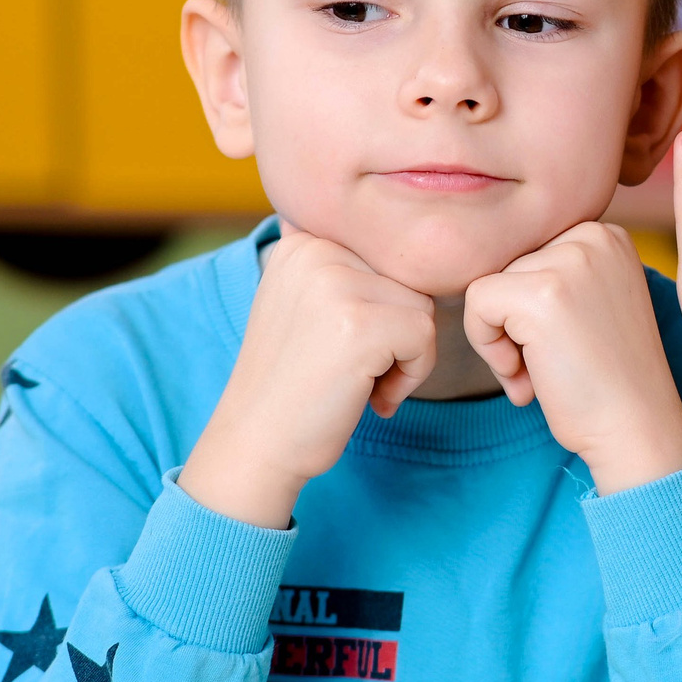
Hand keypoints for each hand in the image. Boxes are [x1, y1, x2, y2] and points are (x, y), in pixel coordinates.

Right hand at [180, 231, 437, 526]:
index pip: (387, 260)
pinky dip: (412, 375)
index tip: (342, 346)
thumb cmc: (292, 383)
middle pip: (409, 282)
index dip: (380, 311)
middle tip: (354, 371)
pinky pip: (425, 336)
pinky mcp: (362, 324)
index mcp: (304, 240)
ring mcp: (337, 285)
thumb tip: (415, 238)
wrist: (256, 443)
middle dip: (397, 333)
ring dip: (406, 356)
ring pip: (423, 308)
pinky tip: (372, 397)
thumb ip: (342, 269)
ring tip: (360, 382)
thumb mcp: (303, 304)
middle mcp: (316, 249)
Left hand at [462, 222, 681, 493]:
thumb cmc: (609, 378)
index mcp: (608, 235)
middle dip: (514, 323)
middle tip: (545, 367)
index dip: (531, 307)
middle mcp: (593, 237)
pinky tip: (522, 375)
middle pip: (509, 265)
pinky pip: (476, 301)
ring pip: (490, 284)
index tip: (558, 346)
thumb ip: (555, 276)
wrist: (637, 427)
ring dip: (500, 338)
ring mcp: (569, 262)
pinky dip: (485, 344)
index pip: (532, 253)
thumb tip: (478, 265)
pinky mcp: (539, 294)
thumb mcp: (593, 303)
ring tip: (537, 374)